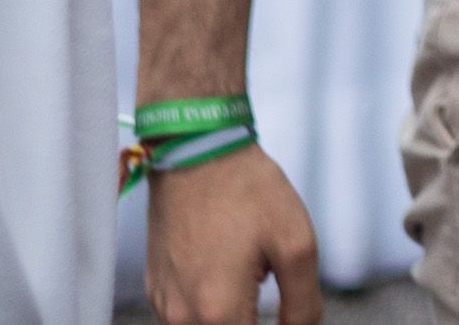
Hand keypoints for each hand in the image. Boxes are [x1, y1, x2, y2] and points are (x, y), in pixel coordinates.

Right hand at [142, 143, 323, 324]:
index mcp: (219, 312)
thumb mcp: (296, 243)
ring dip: (229, 321)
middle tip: (266, 292)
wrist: (195, 150)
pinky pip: (184, 319)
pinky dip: (208, 311)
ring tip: (251, 286)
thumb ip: (303, 304)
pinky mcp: (155, 289)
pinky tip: (227, 278)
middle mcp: (182, 318)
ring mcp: (164, 304)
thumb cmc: (248, 191)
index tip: (287, 318)